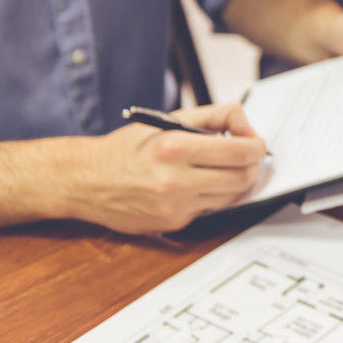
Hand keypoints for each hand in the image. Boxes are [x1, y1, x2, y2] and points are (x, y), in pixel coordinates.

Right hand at [63, 104, 266, 233]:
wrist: (85, 181)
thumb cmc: (125, 149)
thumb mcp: (166, 122)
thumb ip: (211, 117)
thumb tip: (245, 125)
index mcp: (175, 148)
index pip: (241, 152)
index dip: (257, 146)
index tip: (256, 142)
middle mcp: (176, 180)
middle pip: (243, 178)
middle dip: (252, 165)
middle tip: (246, 156)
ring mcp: (175, 207)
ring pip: (231, 197)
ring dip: (235, 182)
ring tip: (223, 168)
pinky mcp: (173, 224)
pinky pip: (208, 209)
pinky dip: (211, 196)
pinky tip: (198, 184)